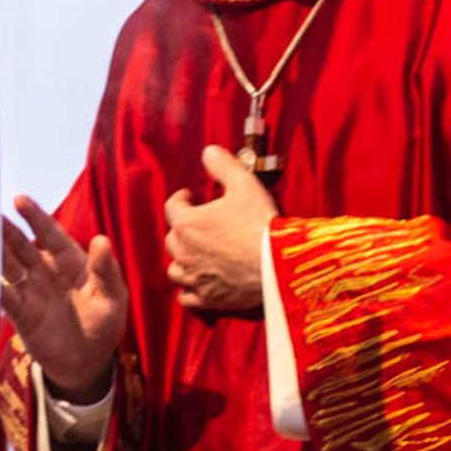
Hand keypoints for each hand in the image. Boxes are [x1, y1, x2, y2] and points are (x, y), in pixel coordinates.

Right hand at [1, 197, 127, 400]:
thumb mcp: (113, 297)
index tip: (19, 200)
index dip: (35, 216)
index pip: (50, 233)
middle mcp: (46, 270)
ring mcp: (31, 290)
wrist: (88, 362)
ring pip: (8, 265)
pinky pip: (3, 296)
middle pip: (22, 245)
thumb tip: (102, 240)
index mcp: (70, 260)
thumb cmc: (105, 325)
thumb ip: (106, 270)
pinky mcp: (21, 313)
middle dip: (6, 230)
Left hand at [164, 146, 275, 312]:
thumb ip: (222, 165)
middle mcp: (184, 252)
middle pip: (172, 239)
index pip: (172, 206)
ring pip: (175, 269)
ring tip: (197, 255)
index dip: (182, 199)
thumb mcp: (243, 183)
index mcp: (187, 223)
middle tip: (200, 225)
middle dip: (182, 230)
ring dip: (183, 260)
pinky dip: (190, 290)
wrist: (278, 264)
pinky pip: (186, 296)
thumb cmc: (259, 223)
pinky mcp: (207, 299)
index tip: (191, 197)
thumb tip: (208, 151)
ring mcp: (194, 278)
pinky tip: (199, 284)